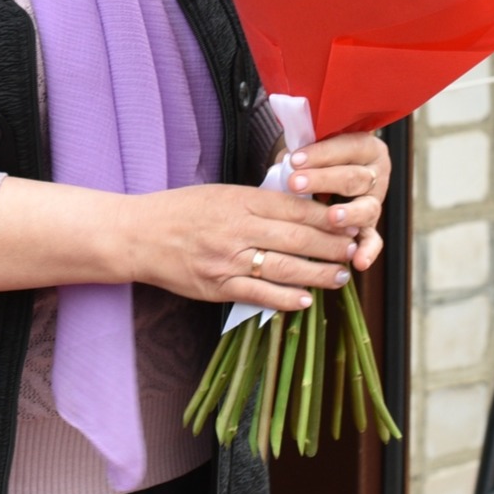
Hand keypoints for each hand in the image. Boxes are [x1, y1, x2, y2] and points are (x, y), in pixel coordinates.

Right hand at [123, 183, 378, 311]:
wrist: (138, 235)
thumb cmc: (179, 210)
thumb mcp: (220, 193)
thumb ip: (256, 201)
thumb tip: (299, 209)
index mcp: (240, 200)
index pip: (295, 209)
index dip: (328, 218)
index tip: (350, 222)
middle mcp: (237, 229)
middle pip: (298, 239)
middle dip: (332, 246)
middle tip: (355, 249)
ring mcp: (227, 260)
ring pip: (285, 269)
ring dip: (318, 275)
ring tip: (340, 277)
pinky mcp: (217, 286)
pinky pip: (258, 295)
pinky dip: (285, 299)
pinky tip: (304, 300)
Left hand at [285, 130, 390, 272]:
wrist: (327, 171)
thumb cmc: (314, 158)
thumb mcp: (310, 149)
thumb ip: (302, 156)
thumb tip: (285, 165)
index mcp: (366, 148)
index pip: (347, 147)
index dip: (321, 153)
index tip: (295, 160)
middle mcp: (376, 174)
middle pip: (354, 177)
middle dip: (323, 180)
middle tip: (295, 184)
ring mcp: (375, 202)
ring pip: (367, 208)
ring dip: (348, 213)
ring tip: (332, 217)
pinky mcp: (370, 226)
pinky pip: (373, 240)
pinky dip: (367, 251)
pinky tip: (358, 262)